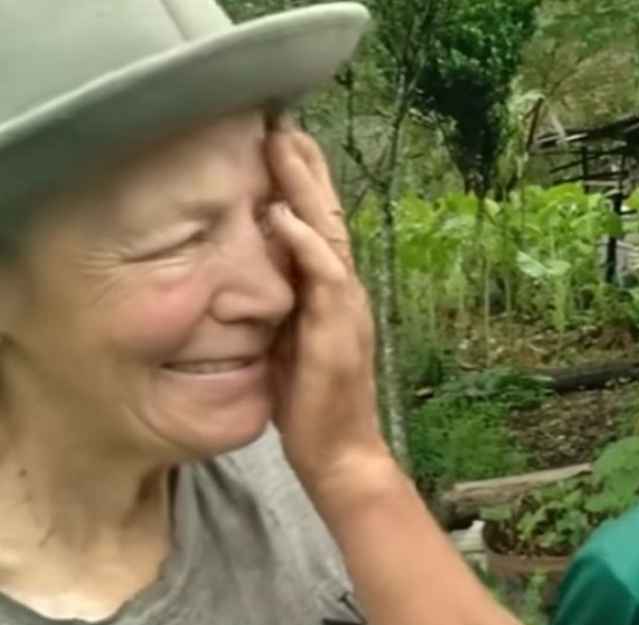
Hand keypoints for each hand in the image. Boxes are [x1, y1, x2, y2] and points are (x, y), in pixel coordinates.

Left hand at [264, 116, 385, 487]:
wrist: (340, 452)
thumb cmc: (311, 403)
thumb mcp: (289, 341)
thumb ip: (282, 301)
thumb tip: (257, 267)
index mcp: (333, 292)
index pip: (321, 227)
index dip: (304, 185)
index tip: (282, 144)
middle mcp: (346, 290)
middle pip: (329, 217)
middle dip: (307, 170)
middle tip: (284, 124)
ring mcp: (347, 308)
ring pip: (330, 234)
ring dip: (307, 189)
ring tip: (285, 148)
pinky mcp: (338, 330)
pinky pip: (325, 276)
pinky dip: (306, 244)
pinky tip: (285, 216)